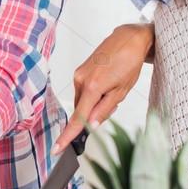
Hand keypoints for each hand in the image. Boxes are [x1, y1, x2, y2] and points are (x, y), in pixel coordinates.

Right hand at [52, 23, 153, 154]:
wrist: (128, 39)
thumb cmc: (130, 63)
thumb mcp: (122, 91)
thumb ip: (105, 109)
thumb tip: (92, 125)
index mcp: (93, 87)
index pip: (78, 118)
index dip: (67, 136)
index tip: (57, 148)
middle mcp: (81, 80)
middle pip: (82, 110)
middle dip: (95, 113)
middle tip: (114, 102)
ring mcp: (78, 74)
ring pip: (83, 101)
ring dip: (95, 102)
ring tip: (113, 87)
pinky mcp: (79, 71)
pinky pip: (83, 91)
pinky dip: (93, 94)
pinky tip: (107, 82)